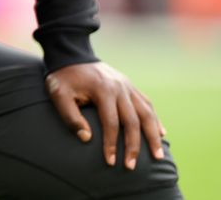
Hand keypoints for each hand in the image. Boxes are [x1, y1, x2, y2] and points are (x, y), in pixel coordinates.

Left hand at [45, 62, 165, 169]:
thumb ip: (70, 117)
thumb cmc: (62, 78)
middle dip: (133, 146)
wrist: (70, 54)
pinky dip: (155, 118)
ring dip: (153, 135)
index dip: (111, 144)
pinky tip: (161, 132)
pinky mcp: (129, 85)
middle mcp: (119, 88)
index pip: (111, 123)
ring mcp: (127, 85)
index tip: (111, 162)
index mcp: (102, 90)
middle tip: (131, 166)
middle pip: (133, 121)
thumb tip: (87, 139)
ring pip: (147, 112)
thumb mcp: (59, 95)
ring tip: (158, 156)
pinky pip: (146, 103)